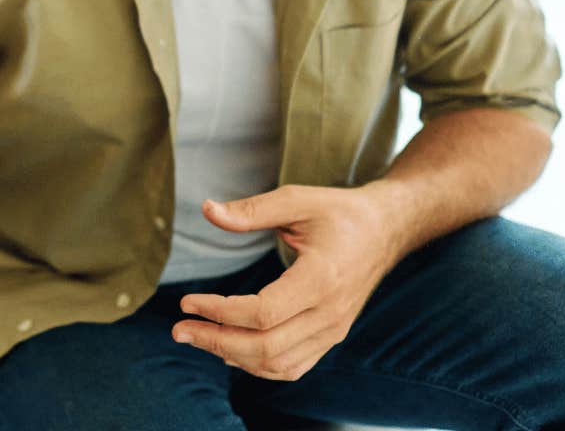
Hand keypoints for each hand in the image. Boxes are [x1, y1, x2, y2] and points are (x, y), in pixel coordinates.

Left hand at [171, 184, 405, 381]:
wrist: (386, 230)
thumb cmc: (340, 212)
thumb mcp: (298, 199)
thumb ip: (252, 209)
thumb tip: (209, 210)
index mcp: (321, 279)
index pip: (264, 312)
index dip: (220, 312)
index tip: (188, 302)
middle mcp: (329, 313)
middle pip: (267, 346)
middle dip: (216, 341)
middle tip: (179, 329)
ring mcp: (333, 330)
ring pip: (278, 363)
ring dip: (232, 356)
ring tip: (197, 338)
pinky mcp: (331, 336)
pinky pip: (292, 365)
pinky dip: (258, 365)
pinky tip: (229, 351)